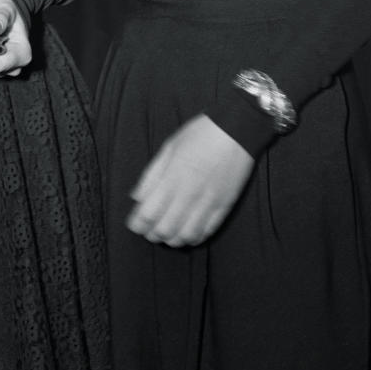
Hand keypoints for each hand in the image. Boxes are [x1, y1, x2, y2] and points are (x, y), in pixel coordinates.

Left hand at [126, 114, 254, 247]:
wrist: (236, 130)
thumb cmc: (199, 134)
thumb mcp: (169, 147)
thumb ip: (152, 174)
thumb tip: (137, 197)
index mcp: (172, 178)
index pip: (148, 213)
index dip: (138, 224)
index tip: (134, 224)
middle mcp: (189, 194)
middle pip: (165, 229)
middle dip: (152, 234)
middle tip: (148, 230)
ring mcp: (208, 202)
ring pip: (186, 235)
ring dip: (172, 239)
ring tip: (167, 234)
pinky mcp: (224, 206)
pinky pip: (207, 231)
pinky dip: (194, 238)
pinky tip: (187, 234)